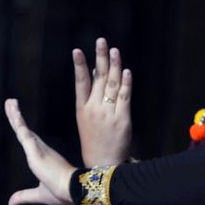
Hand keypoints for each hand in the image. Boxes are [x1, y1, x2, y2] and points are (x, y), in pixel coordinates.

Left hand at [6, 99, 75, 204]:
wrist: (73, 192)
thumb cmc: (61, 193)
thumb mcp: (38, 195)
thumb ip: (25, 196)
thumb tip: (11, 203)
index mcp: (41, 157)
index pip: (27, 139)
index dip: (22, 128)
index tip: (17, 116)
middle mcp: (40, 149)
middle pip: (23, 130)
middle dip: (16, 116)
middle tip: (10, 102)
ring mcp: (37, 149)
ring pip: (22, 128)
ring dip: (14, 114)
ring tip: (9, 101)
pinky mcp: (35, 151)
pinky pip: (23, 133)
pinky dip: (18, 121)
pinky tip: (13, 112)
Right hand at [73, 38, 131, 165]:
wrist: (103, 163)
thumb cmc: (95, 140)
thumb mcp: (86, 118)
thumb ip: (92, 96)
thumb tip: (98, 72)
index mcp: (82, 109)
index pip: (80, 82)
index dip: (79, 65)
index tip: (77, 50)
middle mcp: (93, 109)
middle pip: (97, 78)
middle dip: (100, 58)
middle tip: (101, 41)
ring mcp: (108, 113)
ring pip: (111, 84)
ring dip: (114, 65)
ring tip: (114, 50)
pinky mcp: (122, 118)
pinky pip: (124, 97)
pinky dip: (126, 83)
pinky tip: (126, 70)